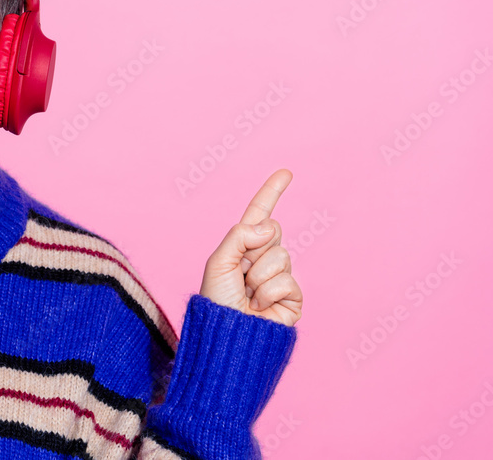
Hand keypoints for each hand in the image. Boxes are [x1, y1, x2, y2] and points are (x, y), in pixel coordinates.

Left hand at [198, 170, 301, 325]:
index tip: (287, 172)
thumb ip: (240, 236)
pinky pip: (288, 281)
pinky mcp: (293, 297)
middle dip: (255, 249)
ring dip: (259, 276)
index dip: (272, 192)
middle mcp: (262, 259)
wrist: (228, 337)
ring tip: (248, 295)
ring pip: (281, 256)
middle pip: (274, 231)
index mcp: (242, 247)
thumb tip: (269, 225)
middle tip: (241, 274)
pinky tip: (260, 307)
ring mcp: (279, 277)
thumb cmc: (217, 302)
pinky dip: (270, 293)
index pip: (260, 215)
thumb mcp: (219, 262)